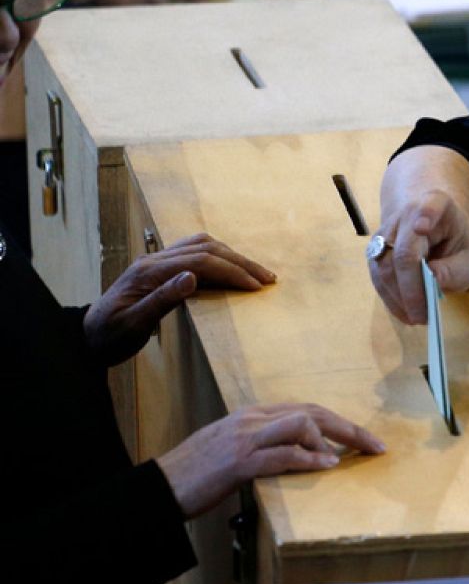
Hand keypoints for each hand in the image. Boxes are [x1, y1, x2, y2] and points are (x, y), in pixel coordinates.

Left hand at [84, 233, 274, 366]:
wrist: (85, 338)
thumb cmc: (109, 337)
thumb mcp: (133, 325)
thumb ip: (162, 299)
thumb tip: (192, 277)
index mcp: (149, 272)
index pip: (201, 261)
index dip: (232, 271)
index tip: (256, 286)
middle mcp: (154, 260)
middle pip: (206, 248)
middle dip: (240, 262)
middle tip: (267, 278)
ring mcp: (156, 261)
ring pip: (202, 245)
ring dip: (232, 256)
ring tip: (255, 272)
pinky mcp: (159, 268)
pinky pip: (194, 252)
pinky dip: (218, 256)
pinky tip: (230, 268)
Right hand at [156, 403, 384, 518]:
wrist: (158, 488)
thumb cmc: (195, 475)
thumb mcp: (233, 450)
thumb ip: (264, 445)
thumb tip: (298, 454)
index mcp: (252, 415)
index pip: (306, 409)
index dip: (339, 422)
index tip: (364, 438)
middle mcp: (251, 419)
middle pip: (313, 412)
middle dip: (350, 428)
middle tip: (376, 446)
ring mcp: (244, 438)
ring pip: (302, 423)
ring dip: (332, 440)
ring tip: (348, 458)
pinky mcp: (238, 461)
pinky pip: (283, 454)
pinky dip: (309, 458)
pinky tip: (327, 466)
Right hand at [369, 188, 468, 324]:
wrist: (431, 227)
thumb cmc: (454, 242)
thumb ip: (457, 268)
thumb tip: (433, 278)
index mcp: (436, 204)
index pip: (430, 206)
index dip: (425, 215)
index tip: (422, 226)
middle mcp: (405, 214)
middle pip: (402, 253)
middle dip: (411, 289)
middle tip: (424, 316)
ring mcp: (385, 231)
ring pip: (383, 268)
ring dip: (399, 298)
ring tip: (418, 317)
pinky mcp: (373, 250)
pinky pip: (377, 277)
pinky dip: (391, 299)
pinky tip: (406, 313)